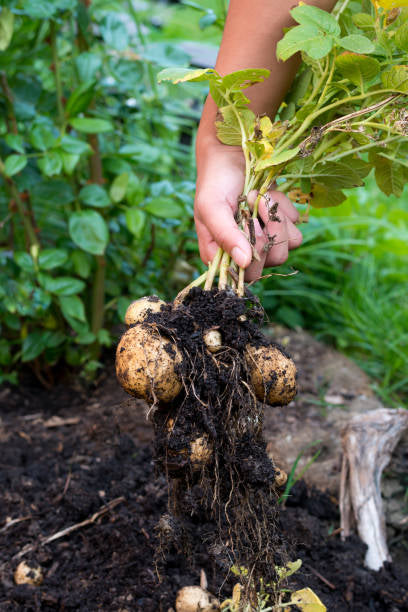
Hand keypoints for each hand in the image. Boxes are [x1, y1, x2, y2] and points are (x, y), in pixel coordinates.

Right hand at [195, 140, 301, 280]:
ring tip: (261, 197)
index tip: (249, 222)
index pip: (247, 274)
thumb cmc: (216, 181)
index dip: (255, 251)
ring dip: (278, 218)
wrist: (233, 153)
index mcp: (222, 255)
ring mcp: (266, 241)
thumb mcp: (212, 207)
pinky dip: (286, 211)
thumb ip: (225, 235)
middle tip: (255, 202)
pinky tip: (270, 197)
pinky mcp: (282, 228)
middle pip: (272, 261)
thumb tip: (244, 263)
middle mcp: (245, 253)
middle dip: (269, 230)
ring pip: (288, 247)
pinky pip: (296, 230)